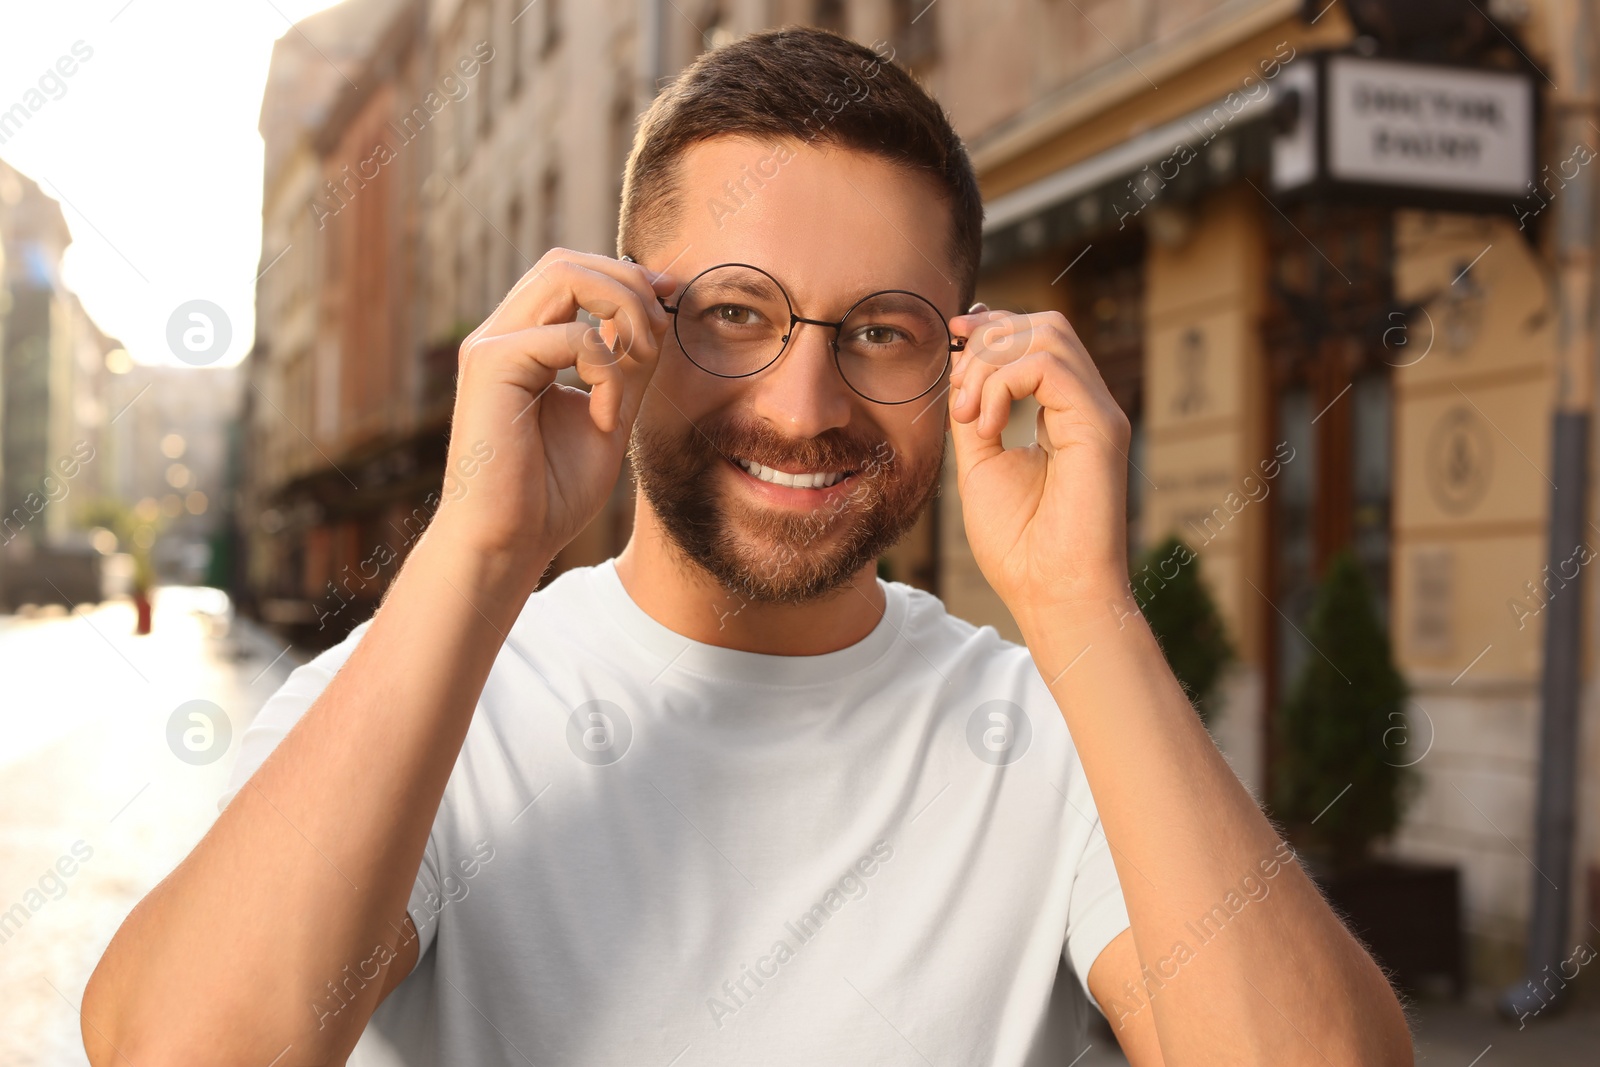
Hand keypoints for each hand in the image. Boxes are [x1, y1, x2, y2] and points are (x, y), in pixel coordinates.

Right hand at [428, 248, 675, 585]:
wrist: (508, 545)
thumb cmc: (550, 494)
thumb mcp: (608, 415)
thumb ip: (625, 366)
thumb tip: (652, 317)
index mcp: (522, 344)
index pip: (571, 274)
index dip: (626, 277)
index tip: (670, 300)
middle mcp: (500, 336)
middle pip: (566, 260)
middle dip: (628, 283)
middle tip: (658, 331)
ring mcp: (491, 346)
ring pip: (564, 274)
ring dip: (622, 310)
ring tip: (639, 363)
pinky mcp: (491, 365)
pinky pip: (571, 337)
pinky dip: (608, 374)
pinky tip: (607, 419)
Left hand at [947, 305, 1132, 616]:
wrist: (1051, 594)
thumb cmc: (1020, 545)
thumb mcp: (980, 465)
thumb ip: (972, 414)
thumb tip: (961, 366)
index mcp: (1062, 414)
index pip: (1036, 340)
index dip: (993, 327)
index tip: (953, 337)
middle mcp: (1085, 408)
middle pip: (1046, 325)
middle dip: (989, 340)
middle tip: (958, 391)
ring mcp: (1097, 414)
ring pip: (1049, 335)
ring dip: (991, 365)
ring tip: (970, 415)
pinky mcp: (1101, 426)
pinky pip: (1051, 366)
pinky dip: (1005, 384)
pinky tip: (986, 427)